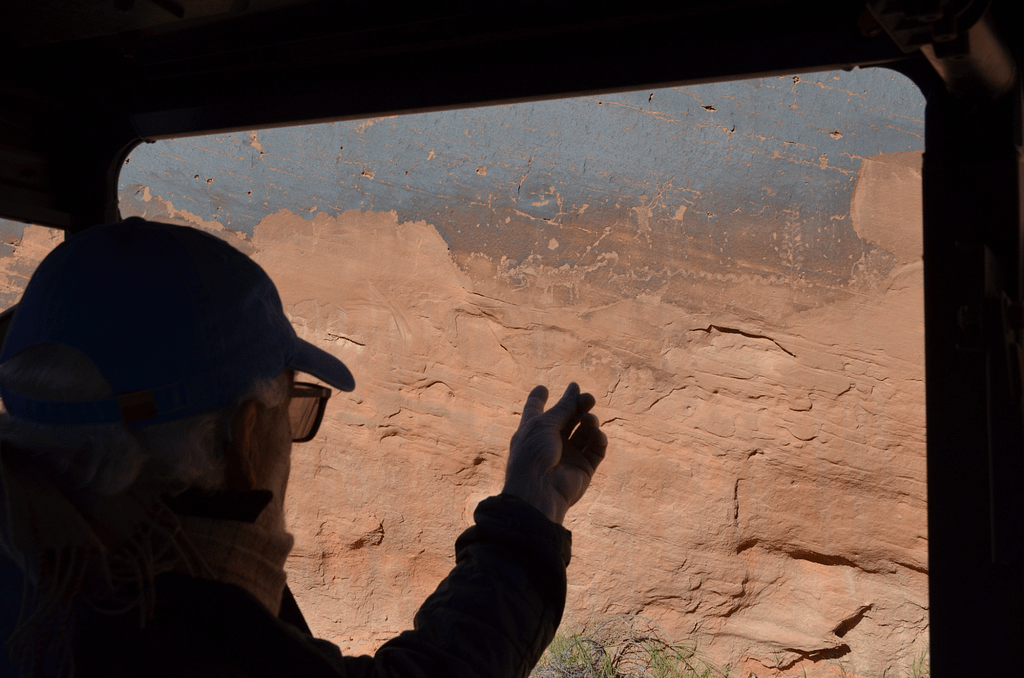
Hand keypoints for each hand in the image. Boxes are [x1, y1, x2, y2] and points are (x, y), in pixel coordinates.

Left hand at [502, 383, 607, 524]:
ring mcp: (568, 455)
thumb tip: (575, 387)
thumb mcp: (544, 424)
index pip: (535, 410)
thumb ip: (563, 407)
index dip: (538, 399)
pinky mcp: (583, 468)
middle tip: (588, 399)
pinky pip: (596, 449)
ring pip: (585, 432)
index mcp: (533, 430)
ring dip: (590, 422)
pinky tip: (597, 434)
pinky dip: (599, 439)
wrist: (539, 489)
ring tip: (589, 419)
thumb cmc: (533, 453)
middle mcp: (550, 442)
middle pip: (568, 417)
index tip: (542, 388)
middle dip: (578, 405)